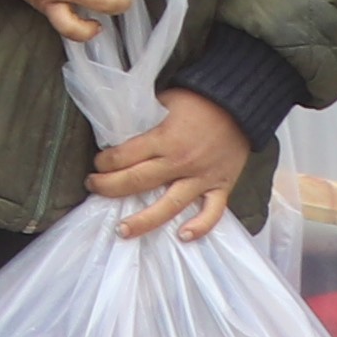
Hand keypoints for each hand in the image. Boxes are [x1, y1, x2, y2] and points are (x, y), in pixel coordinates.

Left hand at [89, 92, 253, 237]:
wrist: (243, 105)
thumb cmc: (200, 100)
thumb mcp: (165, 100)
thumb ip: (144, 117)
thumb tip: (119, 127)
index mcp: (164, 139)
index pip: (124, 157)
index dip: (104, 162)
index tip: (97, 165)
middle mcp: (181, 162)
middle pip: (138, 181)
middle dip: (109, 187)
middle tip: (93, 188)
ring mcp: (202, 178)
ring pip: (170, 205)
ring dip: (144, 220)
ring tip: (123, 230)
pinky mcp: (222, 186)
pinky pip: (212, 212)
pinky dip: (200, 226)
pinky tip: (183, 237)